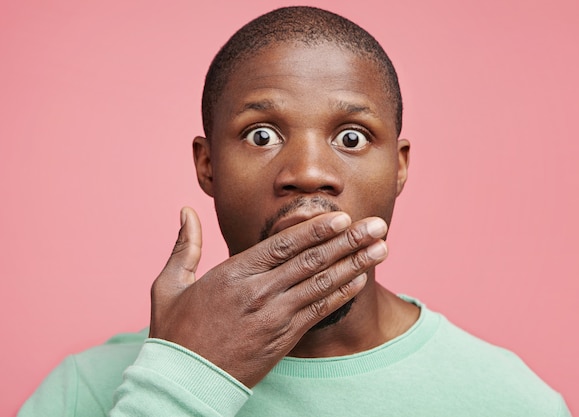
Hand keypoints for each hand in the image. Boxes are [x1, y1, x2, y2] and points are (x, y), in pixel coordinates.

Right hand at [149, 207, 387, 387]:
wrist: (184, 382)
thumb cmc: (176, 333)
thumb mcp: (170, 285)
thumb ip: (184, 246)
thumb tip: (185, 211)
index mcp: (234, 274)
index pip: (284, 244)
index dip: (317, 229)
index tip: (343, 216)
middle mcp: (259, 292)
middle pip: (312, 260)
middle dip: (349, 240)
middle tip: (377, 225)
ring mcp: (274, 317)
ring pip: (322, 283)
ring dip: (355, 263)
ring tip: (381, 248)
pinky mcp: (283, 339)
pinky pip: (319, 311)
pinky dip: (341, 293)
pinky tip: (360, 279)